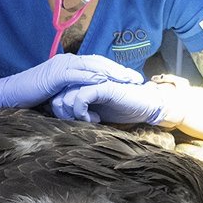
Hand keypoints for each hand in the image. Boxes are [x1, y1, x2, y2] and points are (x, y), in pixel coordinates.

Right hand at [0, 54, 141, 112]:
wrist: (10, 94)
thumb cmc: (33, 97)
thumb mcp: (59, 94)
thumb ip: (74, 92)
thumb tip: (90, 100)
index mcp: (70, 65)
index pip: (97, 65)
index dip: (115, 70)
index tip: (132, 78)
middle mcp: (67, 61)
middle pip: (99, 62)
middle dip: (119, 70)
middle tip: (137, 78)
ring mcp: (60, 66)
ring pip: (91, 65)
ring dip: (111, 72)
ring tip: (126, 79)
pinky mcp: (53, 74)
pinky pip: (75, 74)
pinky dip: (90, 76)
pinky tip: (103, 81)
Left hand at [51, 81, 168, 124]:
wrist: (145, 105)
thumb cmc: (121, 108)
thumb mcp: (94, 110)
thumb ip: (79, 107)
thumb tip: (60, 115)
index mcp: (82, 83)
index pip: (57, 95)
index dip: (60, 112)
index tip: (72, 122)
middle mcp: (85, 79)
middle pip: (58, 97)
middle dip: (64, 115)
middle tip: (80, 123)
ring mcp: (93, 81)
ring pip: (66, 97)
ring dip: (74, 115)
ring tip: (89, 121)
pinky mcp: (102, 85)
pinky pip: (81, 97)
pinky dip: (83, 112)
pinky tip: (95, 119)